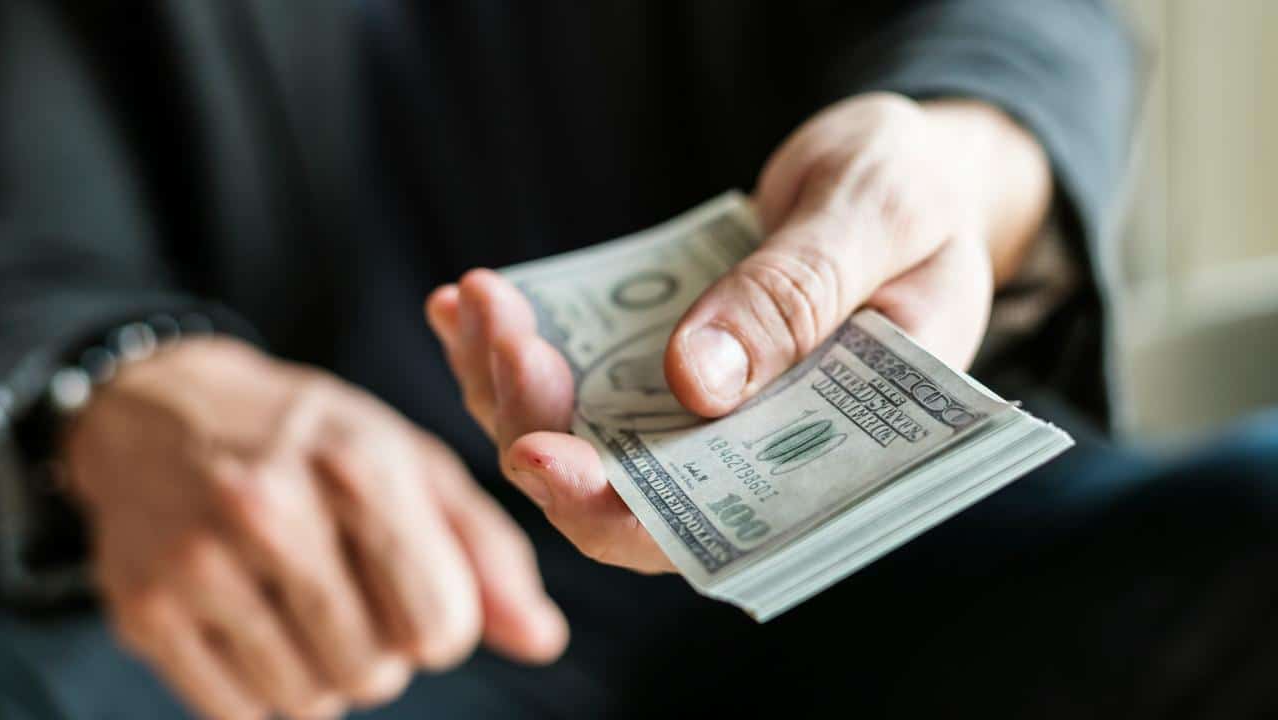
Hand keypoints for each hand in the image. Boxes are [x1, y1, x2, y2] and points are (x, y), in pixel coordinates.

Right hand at [66, 338, 566, 719]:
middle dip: (383, 646)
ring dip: (327, 672)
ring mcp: (197, 562)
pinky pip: (240, 713)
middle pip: (377, 668)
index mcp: (358, 463)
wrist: (158, 409)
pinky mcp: (144, 609)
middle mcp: (271, 508)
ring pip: (312, 699)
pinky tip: (260, 626)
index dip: (445, 622)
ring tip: (307, 605)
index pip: (440, 621)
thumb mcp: (409, 461)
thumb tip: (544, 642)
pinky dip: (266, 690)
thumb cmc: (311, 439)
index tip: (423, 591)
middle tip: (353, 587)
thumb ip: (487, 550)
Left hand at [427, 92, 1050, 572]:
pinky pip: (574, 374)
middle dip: (541, 427)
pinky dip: (510, 346)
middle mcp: (753, 452)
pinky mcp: (659, 361)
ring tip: (478, 301)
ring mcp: (698, 411)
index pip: (715, 529)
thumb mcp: (877, 218)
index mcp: (834, 451)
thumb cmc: (911, 191)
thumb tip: (697, 384)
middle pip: (622, 492)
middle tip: (507, 333)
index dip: (619, 514)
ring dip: (509, 382)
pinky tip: (465, 301)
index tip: (543, 457)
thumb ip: (797, 294)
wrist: (895, 167)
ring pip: (581, 436)